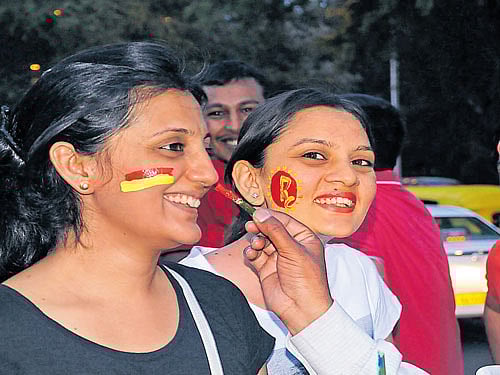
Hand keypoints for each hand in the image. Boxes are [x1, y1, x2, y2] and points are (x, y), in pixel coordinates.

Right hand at [244, 208, 332, 334]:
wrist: (301, 310)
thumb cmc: (306, 280)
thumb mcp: (293, 251)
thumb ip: (276, 231)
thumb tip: (261, 214)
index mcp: (304, 238)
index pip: (285, 221)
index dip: (270, 216)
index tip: (257, 214)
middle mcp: (290, 246)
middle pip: (271, 229)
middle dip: (260, 227)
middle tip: (250, 226)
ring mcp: (277, 257)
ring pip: (261, 241)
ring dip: (255, 241)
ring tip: (256, 245)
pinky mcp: (266, 268)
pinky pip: (255, 255)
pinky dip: (251, 253)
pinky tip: (251, 254)